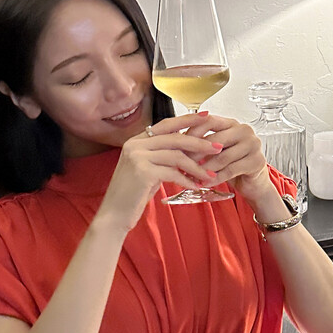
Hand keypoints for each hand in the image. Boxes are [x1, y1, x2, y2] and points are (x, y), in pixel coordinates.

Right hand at [95, 115, 223, 234]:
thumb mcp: (148, 169)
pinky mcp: (142, 171)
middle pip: (175, 138)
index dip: (188, 119)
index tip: (207, 116)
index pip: (166, 124)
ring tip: (210, 175)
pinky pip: (173, 172)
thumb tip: (191, 147)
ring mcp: (137, 156)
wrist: (114, 215)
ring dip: (197, 166)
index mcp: (136, 140)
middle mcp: (135, 144)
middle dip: (200, 142)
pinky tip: (196, 186)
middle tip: (218, 147)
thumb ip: (163, 156)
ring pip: (177, 155)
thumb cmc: (133, 194)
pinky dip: (187, 179)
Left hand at [185, 113, 281, 212]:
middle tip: (182, 163)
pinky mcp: (257, 161)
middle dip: (196, 153)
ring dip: (205, 168)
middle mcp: (244, 130)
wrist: (253, 182)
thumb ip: (202, 143)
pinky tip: (205, 183)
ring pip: (222, 156)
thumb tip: (178, 143)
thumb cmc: (232, 164)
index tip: (179, 144)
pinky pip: (231, 170)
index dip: (192, 131)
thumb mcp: (216, 151)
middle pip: (216, 138)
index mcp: (232, 123)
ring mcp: (253, 144)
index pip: (209, 121)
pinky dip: (215, 178)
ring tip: (192, 176)